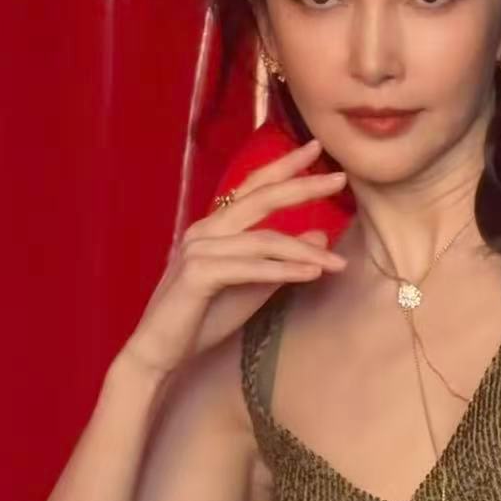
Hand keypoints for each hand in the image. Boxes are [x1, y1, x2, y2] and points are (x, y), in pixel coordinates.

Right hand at [119, 139, 349, 378]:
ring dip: (306, 252)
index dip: (284, 166)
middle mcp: (205, 230)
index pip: (253, 188)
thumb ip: (281, 259)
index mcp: (214, 227)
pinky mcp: (198, 274)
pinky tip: (312, 274)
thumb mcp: (252, 286)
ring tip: (338, 264)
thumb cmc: (202, 319)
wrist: (160, 353)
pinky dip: (283, 271)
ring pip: (263, 240)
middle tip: (340, 178)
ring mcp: (199, 250)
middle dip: (302, 186)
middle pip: (260, 199)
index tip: (315, 147)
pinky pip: (250, 267)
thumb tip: (319, 235)